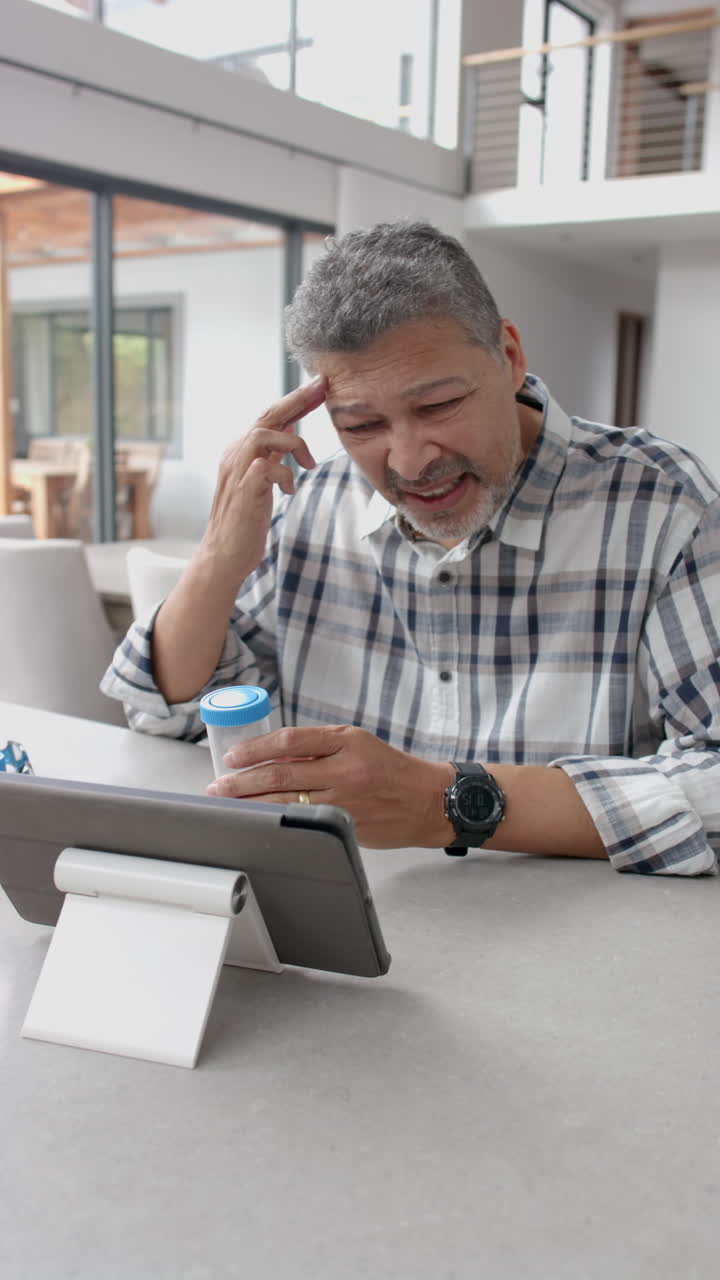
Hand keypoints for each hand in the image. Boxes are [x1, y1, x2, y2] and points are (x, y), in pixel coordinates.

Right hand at [199, 377, 325, 578]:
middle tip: (322, 387)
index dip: (295, 399)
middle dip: (297, 399)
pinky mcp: (243, 491)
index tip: (320, 385)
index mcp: (241, 451)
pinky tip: (289, 492)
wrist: (224, 556)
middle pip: (266, 415)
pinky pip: (267, 467)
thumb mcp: (264, 479)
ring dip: (294, 444)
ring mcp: (237, 471)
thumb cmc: (246, 520)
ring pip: (263, 434)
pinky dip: (286, 475)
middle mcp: (235, 455)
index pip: (269, 416)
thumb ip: (273, 452)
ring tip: (309, 465)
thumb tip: (291, 425)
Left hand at [206, 724, 455, 848]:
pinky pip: (303, 819)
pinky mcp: (346, 823)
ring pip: (286, 799)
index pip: (290, 740)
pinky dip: (277, 818)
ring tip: (228, 802)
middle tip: (218, 784)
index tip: (233, 756)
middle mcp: (344, 768)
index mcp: (346, 740)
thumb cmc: (390, 769)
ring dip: (251, 801)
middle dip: (242, 780)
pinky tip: (259, 819)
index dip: (255, 748)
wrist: (427, 799)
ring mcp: (345, 798)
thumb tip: (273, 753)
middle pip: (280, 772)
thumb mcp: (357, 743)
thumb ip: (319, 747)